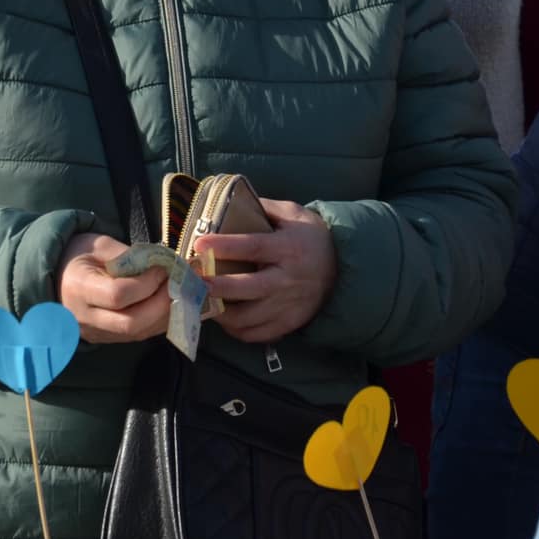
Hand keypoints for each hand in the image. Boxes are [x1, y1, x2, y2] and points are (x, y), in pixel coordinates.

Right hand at [56, 233, 171, 343]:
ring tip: (178, 294)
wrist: (57, 276)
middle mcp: (84, 317)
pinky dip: (157, 322)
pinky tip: (168, 305)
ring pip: (136, 334)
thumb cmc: (78, 255)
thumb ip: (129, 256)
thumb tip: (163, 266)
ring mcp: (94, 332)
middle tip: (177, 284)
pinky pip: (136, 336)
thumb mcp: (100, 245)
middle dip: (161, 304)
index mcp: (78, 287)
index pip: (117, 295)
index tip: (162, 268)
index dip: (146, 283)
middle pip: (130, 323)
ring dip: (164, 316)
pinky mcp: (105, 339)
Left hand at [192, 198, 336, 343]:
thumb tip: (227, 203)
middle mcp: (289, 279)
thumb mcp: (292, 213)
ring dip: (221, 312)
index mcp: (288, 247)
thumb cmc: (310, 236)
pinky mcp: (290, 322)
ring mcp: (290, 305)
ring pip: (249, 318)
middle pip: (248, 288)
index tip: (199, 243)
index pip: (253, 246)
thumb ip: (262, 208)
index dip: (225, 246)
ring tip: (205, 300)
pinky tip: (225, 317)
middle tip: (194, 281)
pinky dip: (237, 330)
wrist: (344, 266)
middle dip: (217, 286)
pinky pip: (258, 334)